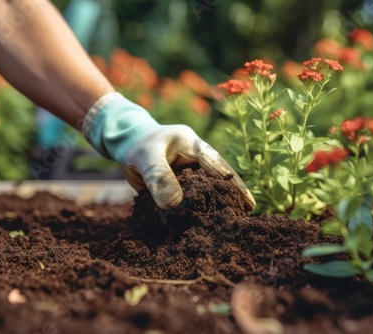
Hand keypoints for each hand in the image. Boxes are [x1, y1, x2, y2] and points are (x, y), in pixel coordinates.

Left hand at [83, 92, 255, 209]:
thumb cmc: (136, 145)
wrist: (124, 144)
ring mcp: (187, 173)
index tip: (248, 202)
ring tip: (229, 223)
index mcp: (193, 145)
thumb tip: (174, 205)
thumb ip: (159, 176)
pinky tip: (202, 224)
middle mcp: (195, 159)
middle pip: (218, 179)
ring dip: (214, 204)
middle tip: (246, 216)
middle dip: (231, 196)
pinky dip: (195, 210)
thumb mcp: (147, 157)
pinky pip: (188, 199)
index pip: (218, 166)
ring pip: (205, 190)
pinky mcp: (177, 185)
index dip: (234, 184)